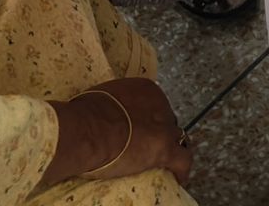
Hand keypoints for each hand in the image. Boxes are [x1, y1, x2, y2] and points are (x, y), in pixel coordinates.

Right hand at [48, 77, 191, 186]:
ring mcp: (164, 126)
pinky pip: (183, 160)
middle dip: (158, 132)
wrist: (87, 129)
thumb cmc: (85, 114)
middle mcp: (160, 104)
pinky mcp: (165, 149)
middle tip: (146, 146)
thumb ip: (112, 104)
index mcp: (146, 90)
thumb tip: (102, 115)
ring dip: (171, 148)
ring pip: (177, 138)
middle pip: (166, 120)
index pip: (154, 104)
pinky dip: (181, 170)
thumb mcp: (101, 98)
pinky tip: (177, 178)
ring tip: (164, 162)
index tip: (139, 127)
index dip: (148, 118)